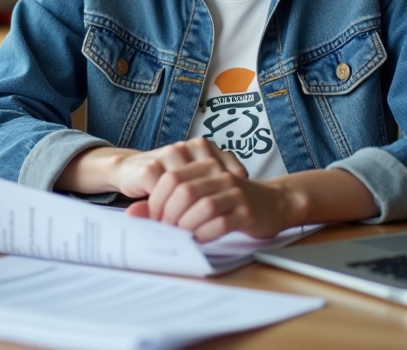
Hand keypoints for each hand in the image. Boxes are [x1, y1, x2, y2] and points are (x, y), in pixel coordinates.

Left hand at [119, 138, 292, 241]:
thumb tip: (133, 213)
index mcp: (204, 166)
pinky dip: (205, 234)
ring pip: (202, 207)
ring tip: (181, 236)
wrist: (273, 203)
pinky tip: (199, 240)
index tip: (153, 218)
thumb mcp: (198, 196)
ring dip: (186, 225)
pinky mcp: (246, 213)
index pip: (171, 178)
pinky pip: (221, 223)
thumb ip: (167, 201)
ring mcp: (235, 193)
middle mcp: (219, 176)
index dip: (156, 200)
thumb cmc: (230, 201)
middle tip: (165, 230)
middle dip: (168, 214)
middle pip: (184, 191)